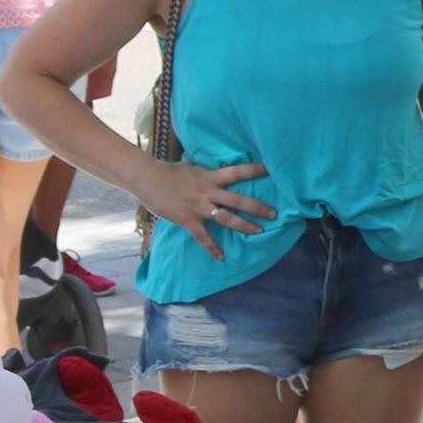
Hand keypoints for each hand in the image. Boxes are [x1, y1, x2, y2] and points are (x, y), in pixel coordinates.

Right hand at [139, 158, 271, 257]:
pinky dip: (212, 248)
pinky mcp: (188, 220)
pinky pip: (203, 237)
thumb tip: (207, 165)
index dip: (254, 170)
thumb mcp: (191, 166)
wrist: (147, 179)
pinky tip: (221, 257)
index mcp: (210, 177)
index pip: (237, 172)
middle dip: (258, 208)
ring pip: (227, 218)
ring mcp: (199, 207)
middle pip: (239, 200)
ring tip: (260, 232)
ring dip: (245, 226)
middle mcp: (208, 192)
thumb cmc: (168, 171)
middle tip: (275, 214)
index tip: (271, 170)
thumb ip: (203, 169)